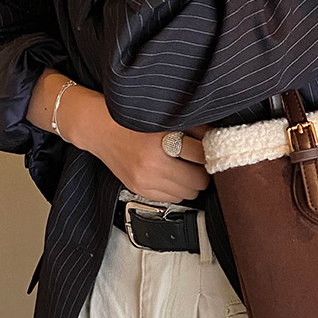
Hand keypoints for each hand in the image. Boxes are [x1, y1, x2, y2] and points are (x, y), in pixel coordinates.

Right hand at [64, 87, 212, 203]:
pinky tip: (173, 176)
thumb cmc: (133, 120)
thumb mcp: (167, 118)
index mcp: (162, 142)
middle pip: (199, 181)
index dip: (211, 153)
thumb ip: (195, 128)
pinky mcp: (139, 190)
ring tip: (186, 168)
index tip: (213, 151)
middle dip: (203, 172)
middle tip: (201, 162)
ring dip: (191, 183)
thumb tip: (217, 139)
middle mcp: (152, 165)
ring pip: (188, 193)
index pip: (203, 156)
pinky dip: (177, 189)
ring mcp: (145, 180)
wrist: (100, 129)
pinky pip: (172, 199)